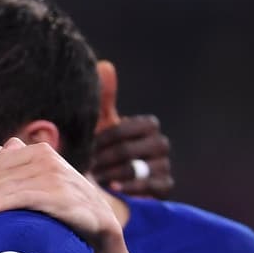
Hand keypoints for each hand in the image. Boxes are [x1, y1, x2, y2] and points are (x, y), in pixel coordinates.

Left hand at [0, 139, 121, 248]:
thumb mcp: (34, 192)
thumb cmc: (59, 214)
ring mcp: (57, 174)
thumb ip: (11, 178)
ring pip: (8, 182)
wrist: (99, 232)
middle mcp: (45, 158)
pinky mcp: (64, 194)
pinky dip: (5, 201)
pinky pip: (27, 195)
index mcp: (35, 153)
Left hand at [91, 60, 172, 197]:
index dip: (109, 138)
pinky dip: (132, 187)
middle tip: (89, 165)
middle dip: (109, 157)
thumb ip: (104, 98)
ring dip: (115, 173)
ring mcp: (163, 165)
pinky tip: (114, 187)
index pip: (132, 128)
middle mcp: (160, 144)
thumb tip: (104, 64)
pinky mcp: (164, 186)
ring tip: (96, 178)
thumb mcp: (100, 124)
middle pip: (135, 148)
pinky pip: (153, 185)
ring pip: (141, 168)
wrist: (104, 186)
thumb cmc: (102, 150)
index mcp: (147, 126)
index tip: (90, 145)